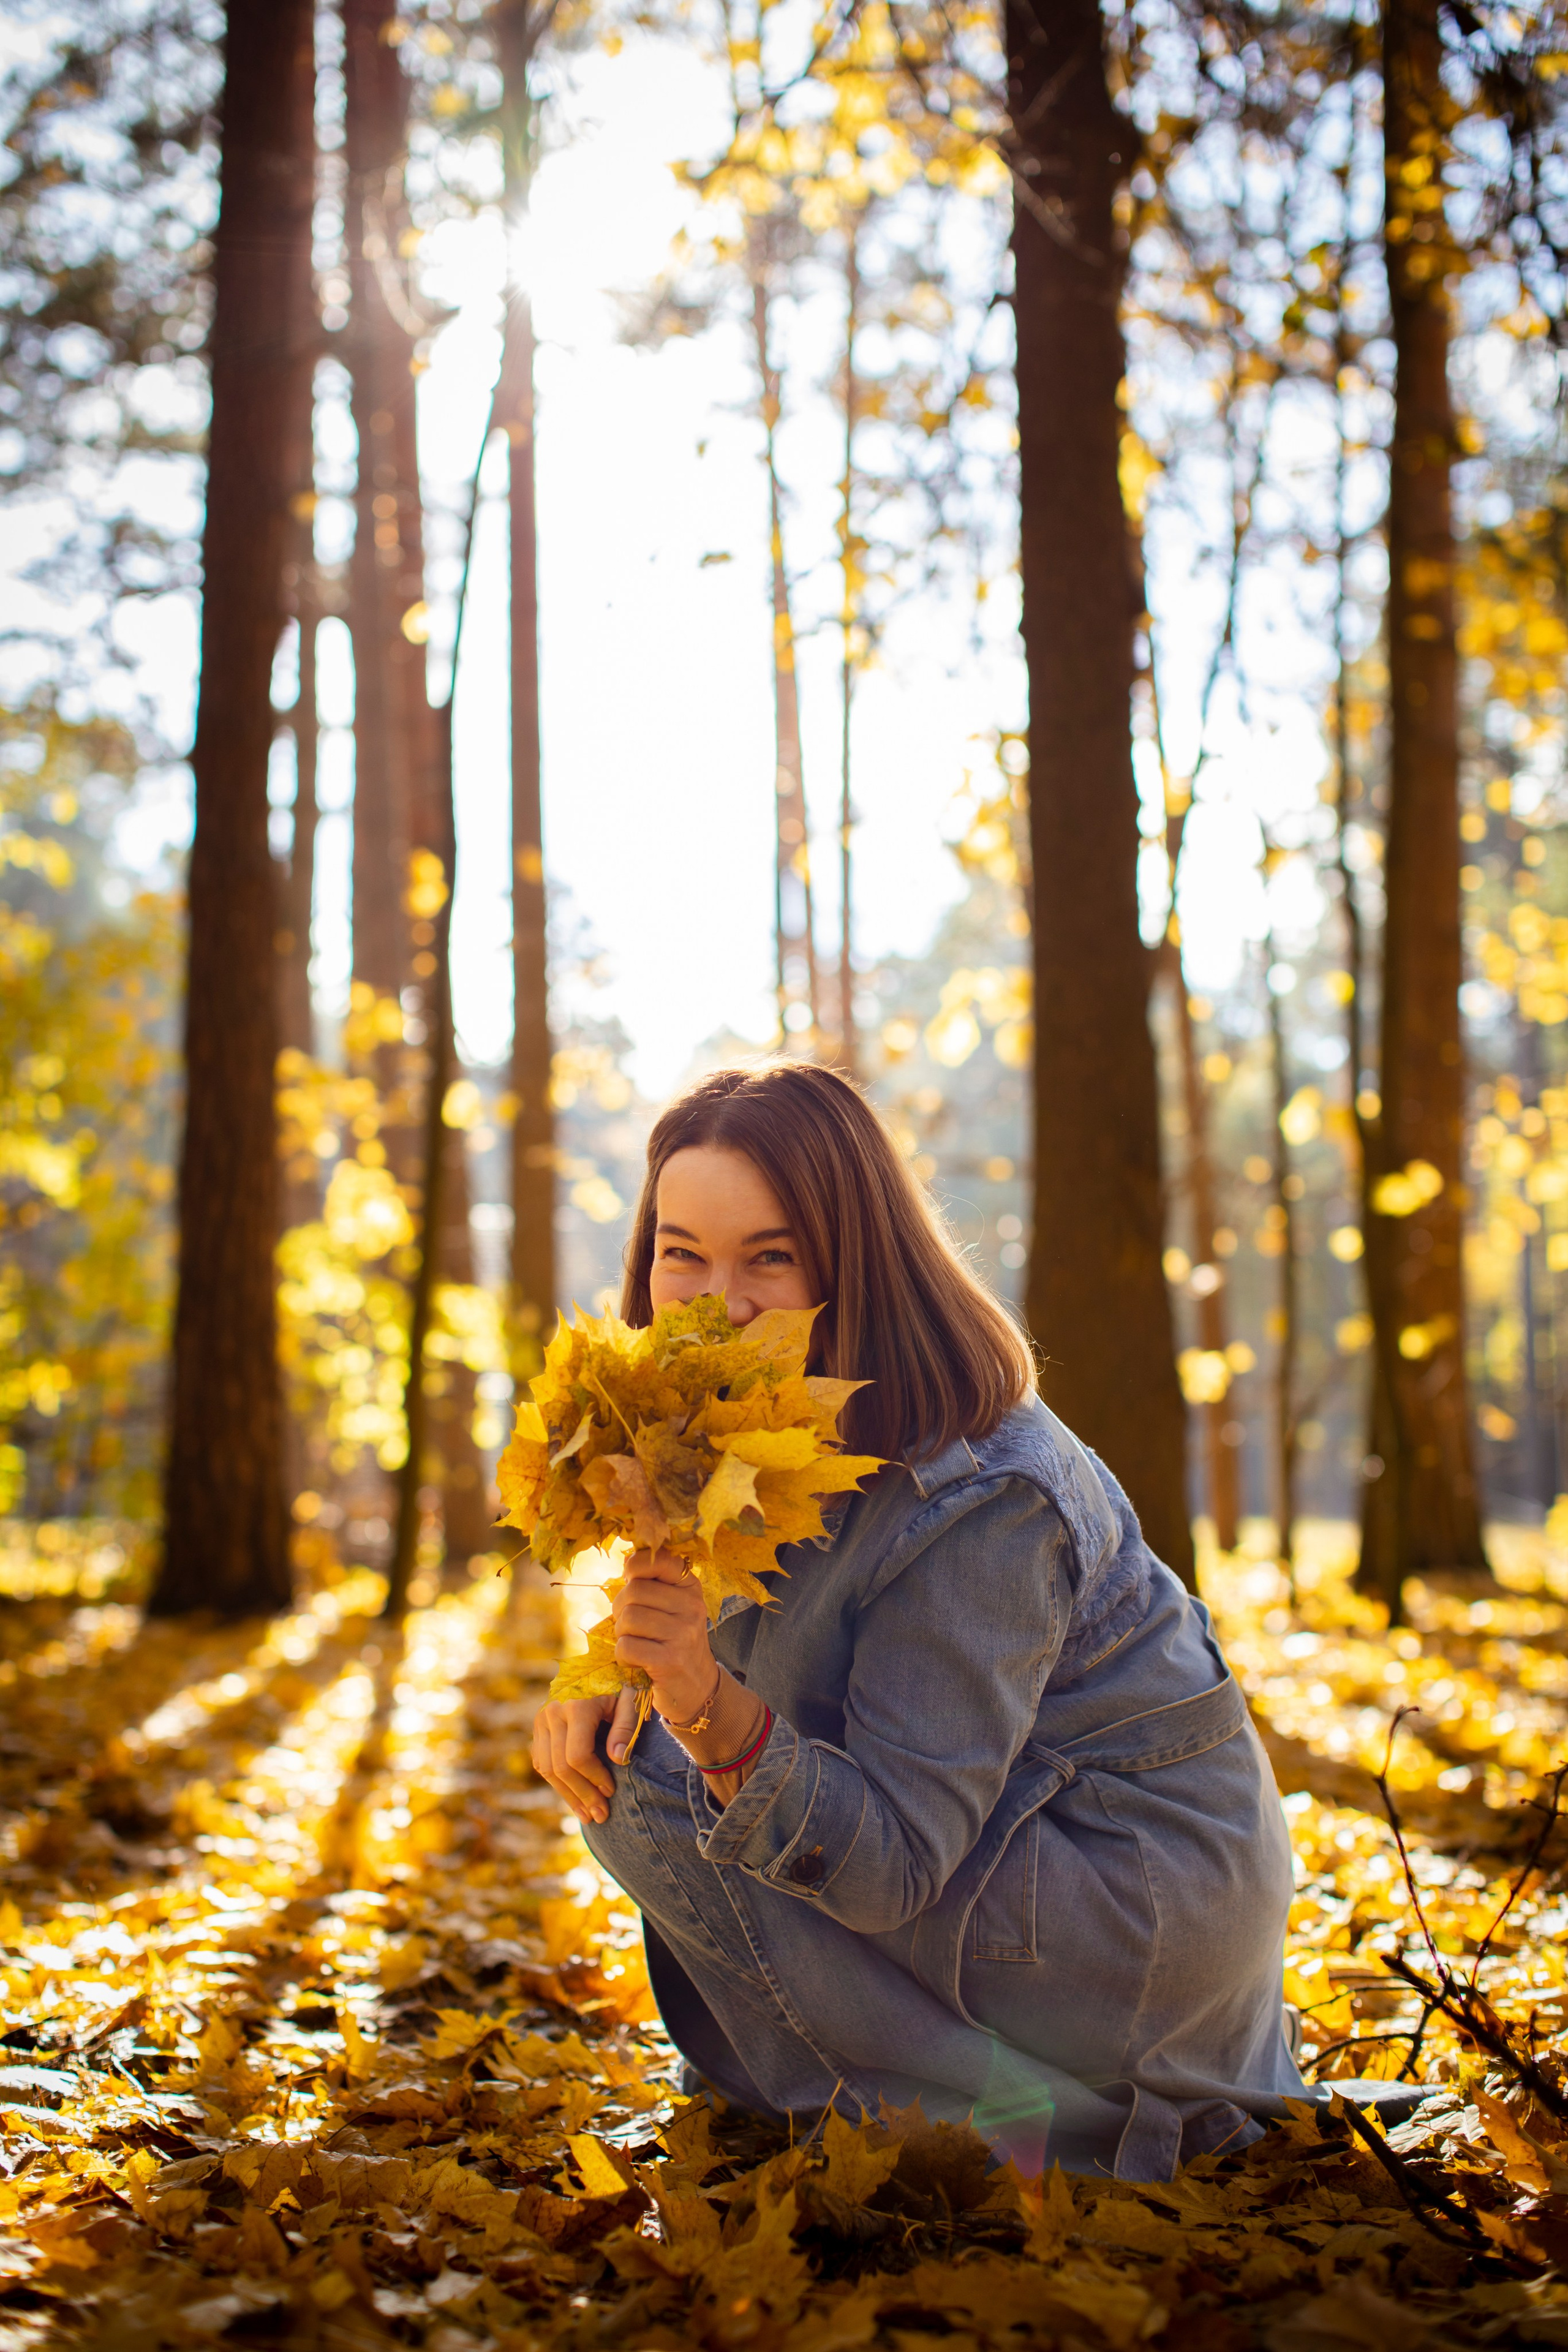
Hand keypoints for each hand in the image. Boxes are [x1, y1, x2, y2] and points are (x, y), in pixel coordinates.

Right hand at [531, 1687, 640, 1825]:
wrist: (599, 1660)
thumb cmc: (622, 1682)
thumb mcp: (631, 1700)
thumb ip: (625, 1729)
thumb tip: (618, 1761)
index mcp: (576, 1705)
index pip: (577, 1756)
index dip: (594, 1779)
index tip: (612, 1792)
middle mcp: (552, 1711)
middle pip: (560, 1767)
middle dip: (581, 1795)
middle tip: (601, 1816)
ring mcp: (541, 1717)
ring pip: (547, 1767)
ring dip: (567, 1794)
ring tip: (588, 1815)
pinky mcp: (538, 1723)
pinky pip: (541, 1760)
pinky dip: (556, 1781)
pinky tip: (574, 1796)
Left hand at [611, 1549, 714, 1724]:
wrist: (696, 1686)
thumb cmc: (674, 1641)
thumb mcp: (672, 1606)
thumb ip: (653, 1583)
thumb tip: (627, 1561)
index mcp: (690, 1587)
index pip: (657, 1559)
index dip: (634, 1567)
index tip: (632, 1581)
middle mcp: (691, 1606)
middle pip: (633, 1591)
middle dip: (621, 1609)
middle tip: (629, 1625)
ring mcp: (683, 1633)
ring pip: (628, 1618)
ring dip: (622, 1634)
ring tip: (634, 1642)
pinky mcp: (670, 1659)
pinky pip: (626, 1646)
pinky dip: (622, 1655)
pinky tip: (635, 1660)